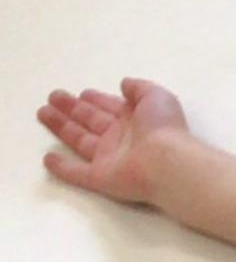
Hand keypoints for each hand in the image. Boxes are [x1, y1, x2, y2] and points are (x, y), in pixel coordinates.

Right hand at [38, 78, 195, 206]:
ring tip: (43, 112)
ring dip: (61, 127)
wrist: (167, 163)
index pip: (110, 107)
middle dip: (72, 109)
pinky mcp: (101, 178)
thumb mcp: (156, 96)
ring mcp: (110, 159)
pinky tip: (48, 159)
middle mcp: (121, 138)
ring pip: (80, 141)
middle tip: (53, 97)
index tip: (82, 93)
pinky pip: (78, 173)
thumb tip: (124, 84)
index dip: (97, 100)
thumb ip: (139, 88)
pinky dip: (62, 168)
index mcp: (135, 119)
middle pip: (91, 120)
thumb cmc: (163, 127)